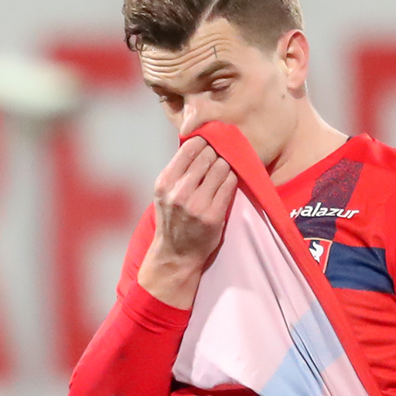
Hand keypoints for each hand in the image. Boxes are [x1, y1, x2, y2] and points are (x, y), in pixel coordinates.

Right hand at [137, 136, 237, 307]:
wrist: (176, 254)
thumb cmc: (172, 220)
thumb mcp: (165, 193)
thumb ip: (178, 171)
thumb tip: (199, 141)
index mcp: (164, 183)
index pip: (189, 148)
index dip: (203, 142)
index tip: (208, 144)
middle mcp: (179, 192)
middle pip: (208, 156)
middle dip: (216, 153)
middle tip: (220, 156)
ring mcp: (197, 205)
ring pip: (221, 167)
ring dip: (226, 165)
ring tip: (224, 170)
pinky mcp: (213, 216)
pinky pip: (230, 185)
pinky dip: (231, 179)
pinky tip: (228, 182)